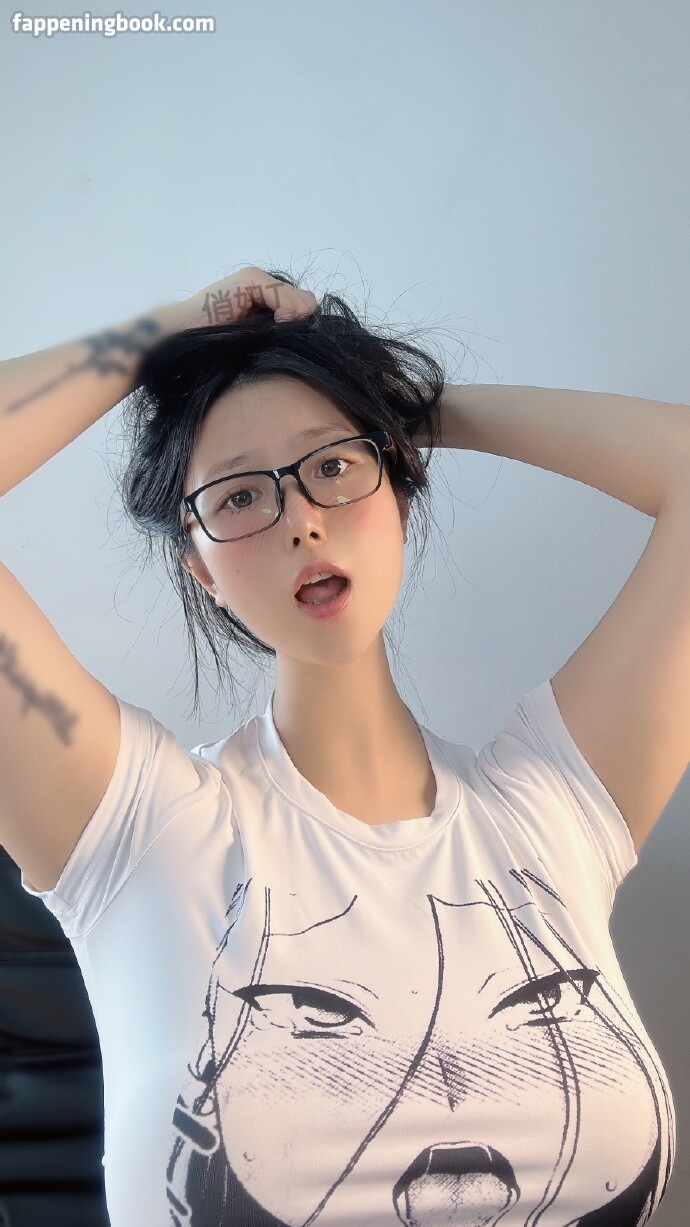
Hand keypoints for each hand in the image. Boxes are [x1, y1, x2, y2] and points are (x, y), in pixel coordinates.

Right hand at [168, 266, 317, 330]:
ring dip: (292, 321)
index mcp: (266, 297)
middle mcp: (264, 283)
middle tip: (278, 335)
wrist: (182, 335)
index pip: (304, 306)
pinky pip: (285, 298)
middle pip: (307, 302)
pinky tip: (271, 325)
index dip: (301, 325)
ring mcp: (257, 278)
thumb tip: (310, 328)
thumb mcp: (258, 340)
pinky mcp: (250, 279)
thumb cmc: (216, 344)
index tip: (285, 338)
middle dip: (300, 322)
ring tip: (271, 331)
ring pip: (301, 300)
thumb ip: (281, 330)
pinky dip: (285, 314)